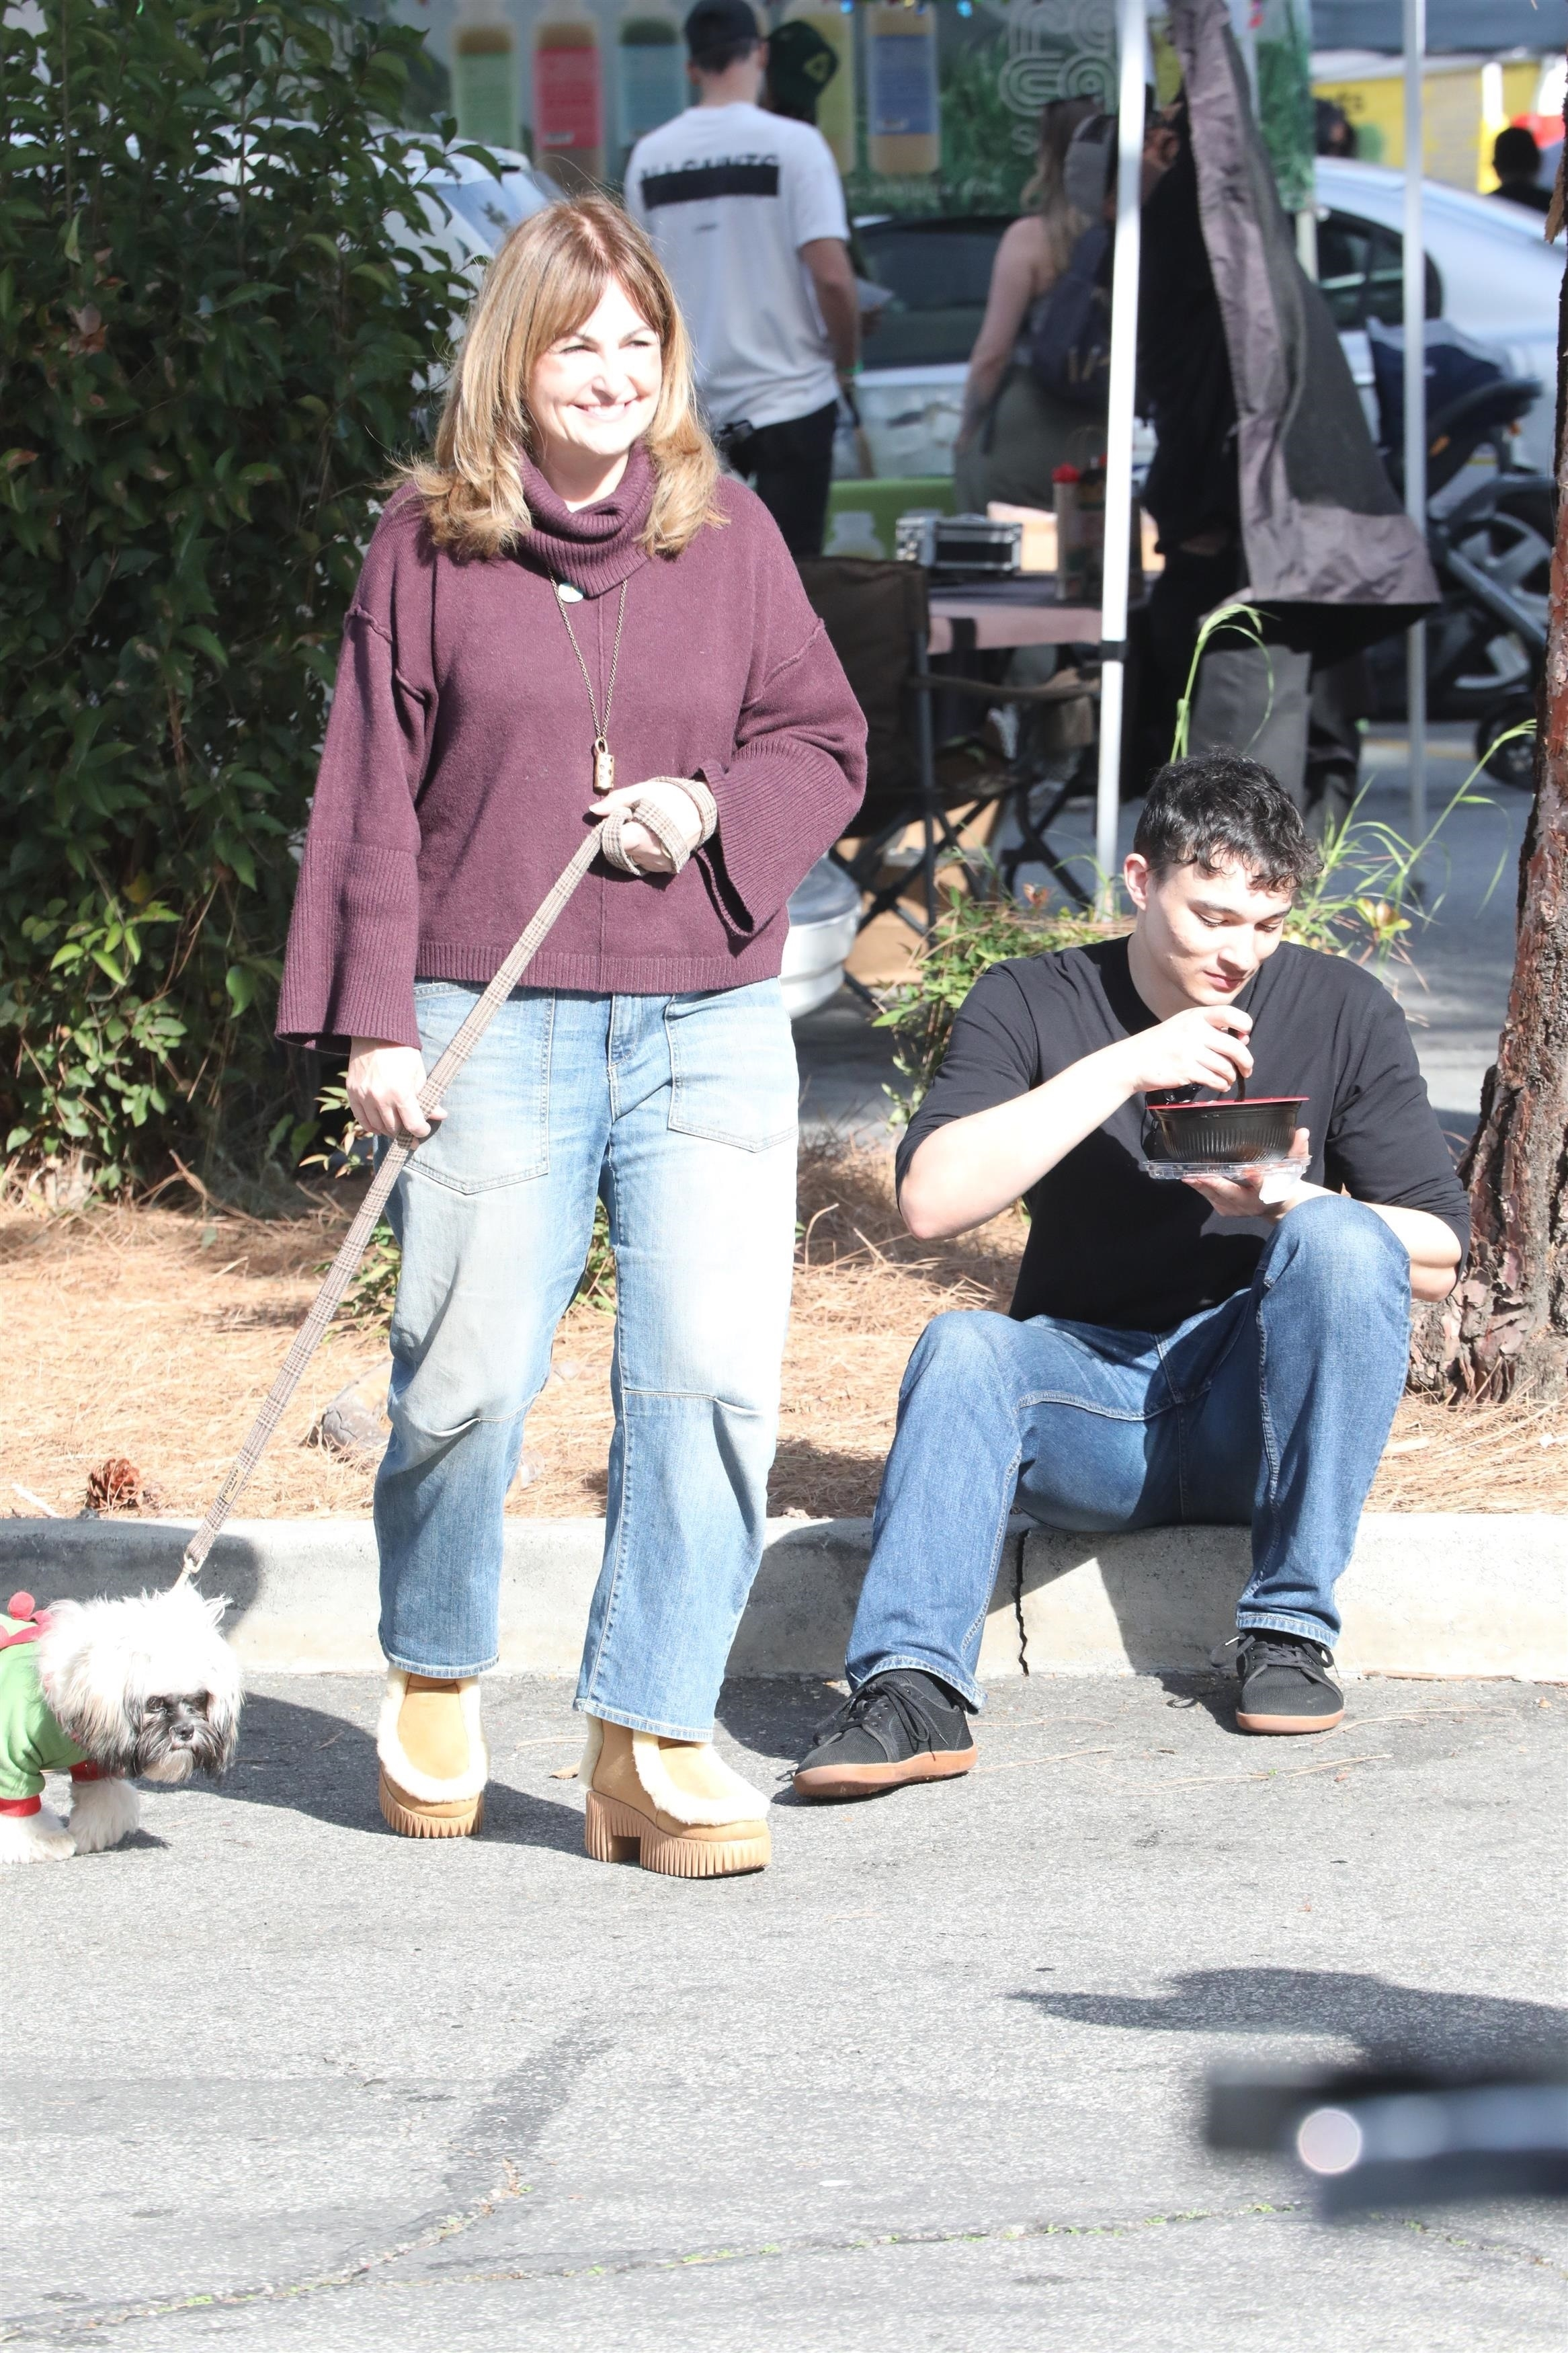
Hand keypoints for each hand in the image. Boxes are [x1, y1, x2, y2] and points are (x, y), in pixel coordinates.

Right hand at [346, 1039, 442, 1140]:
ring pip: (377, 1126)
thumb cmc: (402, 1053)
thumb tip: (440, 1115)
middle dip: (405, 1132)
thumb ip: (426, 1097)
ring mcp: (364, 1096)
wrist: (376, 1035)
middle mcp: (381, 1097)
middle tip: (410, 1132)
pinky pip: (361, 1119)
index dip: (421, 1131)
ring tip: (396, 1128)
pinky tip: (379, 1127)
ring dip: (388, 1130)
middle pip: (394, 1128)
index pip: (412, 1124)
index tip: (423, 1131)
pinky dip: (371, 1126)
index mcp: (401, 1092)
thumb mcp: (419, 1073)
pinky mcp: (352, 1093)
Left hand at [590, 778, 708, 876]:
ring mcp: (657, 865)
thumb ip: (616, 801)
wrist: (704, 810)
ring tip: (645, 827)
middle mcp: (649, 856)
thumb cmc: (672, 797)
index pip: (612, 843)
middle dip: (620, 835)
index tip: (616, 819)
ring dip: (630, 844)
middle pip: (619, 850)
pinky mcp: (664, 869)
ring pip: (630, 857)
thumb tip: (593, 810)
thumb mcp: (643, 791)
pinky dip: (641, 851)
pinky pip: (643, 863)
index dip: (609, 831)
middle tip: (632, 819)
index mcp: (642, 837)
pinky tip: (651, 837)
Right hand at [1116, 1005, 1253, 1097]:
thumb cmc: (1162, 1043)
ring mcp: (1190, 1051)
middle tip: (1247, 1068)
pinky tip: (1220, 1084)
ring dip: (1231, 1075)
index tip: (1245, 1036)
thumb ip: (1212, 1030)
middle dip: (1246, 1061)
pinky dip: (1221, 1084)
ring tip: (1228, 1078)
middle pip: (1235, 1047)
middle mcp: (1194, 1031)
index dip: (1244, 1025)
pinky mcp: (1186, 1070)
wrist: (1133, 1060)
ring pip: (1226, 1066)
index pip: (1230, 1014)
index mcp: (1196, 1016)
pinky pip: (1214, 1079)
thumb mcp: (1184, 1026)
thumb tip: (1244, 1041)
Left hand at [1184, 1128, 1312, 1220]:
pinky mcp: (1227, 1210)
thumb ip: (1297, 1149)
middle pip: (1232, 1193)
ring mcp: (1238, 1209)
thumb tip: (1302, 1131)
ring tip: (1188, 1175)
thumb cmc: (1284, 1182)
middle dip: (1216, 1184)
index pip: (1263, 1184)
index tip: (1250, 1171)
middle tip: (1200, 1173)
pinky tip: (1191, 1179)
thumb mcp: (1294, 1167)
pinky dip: (1202, 1190)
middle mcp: (1252, 1203)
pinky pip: (1212, 1200)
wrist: (1278, 1206)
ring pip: (1217, 1198)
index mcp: (1269, 1192)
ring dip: (1202, 1187)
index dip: (1256, 1178)